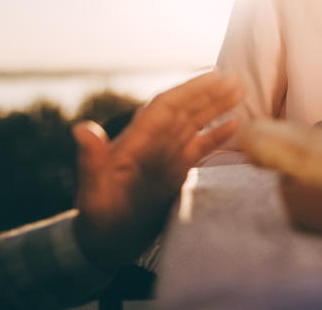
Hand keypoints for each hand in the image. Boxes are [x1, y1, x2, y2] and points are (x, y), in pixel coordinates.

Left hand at [72, 71, 242, 270]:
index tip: (213, 76)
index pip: (165, 107)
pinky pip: (199, 148)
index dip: (189, 90)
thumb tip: (81, 128)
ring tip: (240, 91)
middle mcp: (152, 144)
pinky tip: (235, 125)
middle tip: (237, 79)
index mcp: (134, 142)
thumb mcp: (93, 193)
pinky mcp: (175, 172)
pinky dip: (217, 136)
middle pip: (184, 111)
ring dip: (216, 107)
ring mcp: (165, 157)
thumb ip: (91, 161)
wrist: (104, 246)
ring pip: (194, 124)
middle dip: (209, 94)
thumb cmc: (96, 221)